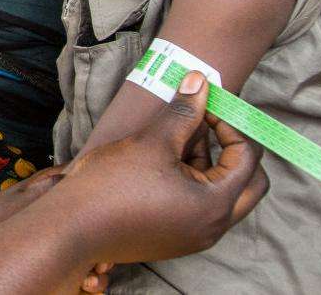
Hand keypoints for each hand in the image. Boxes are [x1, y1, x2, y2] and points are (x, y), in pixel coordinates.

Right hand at [53, 72, 267, 267]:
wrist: (71, 227)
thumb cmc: (112, 185)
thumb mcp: (153, 141)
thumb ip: (184, 112)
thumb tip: (202, 81)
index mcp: (215, 204)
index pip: (248, 158)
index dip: (230, 125)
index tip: (203, 107)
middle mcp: (212, 227)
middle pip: (249, 183)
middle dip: (233, 149)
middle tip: (208, 125)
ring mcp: (194, 237)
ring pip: (223, 194)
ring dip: (210, 164)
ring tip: (176, 138)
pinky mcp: (174, 238)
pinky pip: (200, 207)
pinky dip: (193, 181)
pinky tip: (163, 161)